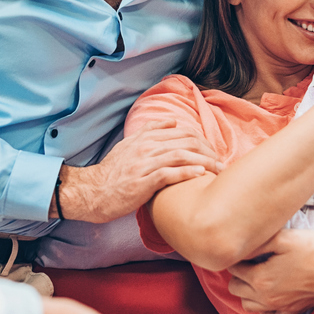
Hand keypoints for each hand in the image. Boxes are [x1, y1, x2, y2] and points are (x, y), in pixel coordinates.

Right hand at [59, 121, 221, 222]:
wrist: (92, 192)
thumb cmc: (113, 172)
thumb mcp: (128, 145)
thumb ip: (150, 131)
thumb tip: (172, 121)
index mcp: (145, 138)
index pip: (182, 131)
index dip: (202, 140)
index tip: (213, 151)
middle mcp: (146, 147)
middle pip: (186, 142)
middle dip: (208, 151)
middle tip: (221, 162)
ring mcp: (144, 164)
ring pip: (181, 156)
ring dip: (204, 162)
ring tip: (218, 169)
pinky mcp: (143, 182)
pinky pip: (169, 174)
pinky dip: (187, 173)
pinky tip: (201, 174)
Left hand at [225, 229, 313, 313]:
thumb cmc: (313, 248)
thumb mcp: (283, 238)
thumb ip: (257, 244)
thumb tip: (239, 248)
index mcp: (260, 279)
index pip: (233, 270)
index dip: (237, 258)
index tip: (245, 250)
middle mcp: (266, 298)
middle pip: (236, 289)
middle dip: (238, 275)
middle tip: (250, 261)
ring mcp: (280, 307)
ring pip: (248, 306)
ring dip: (248, 292)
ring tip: (258, 276)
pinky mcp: (293, 312)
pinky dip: (265, 308)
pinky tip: (271, 294)